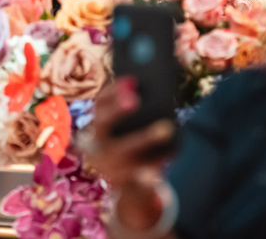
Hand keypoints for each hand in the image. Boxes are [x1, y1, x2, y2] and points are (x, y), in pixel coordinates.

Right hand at [88, 78, 175, 230]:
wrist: (130, 187)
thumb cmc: (130, 146)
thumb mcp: (126, 130)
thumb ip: (132, 109)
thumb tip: (146, 85)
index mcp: (97, 128)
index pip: (100, 104)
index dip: (113, 91)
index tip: (132, 79)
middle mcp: (98, 145)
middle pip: (103, 124)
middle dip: (117, 110)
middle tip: (134, 99)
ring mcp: (110, 166)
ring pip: (124, 149)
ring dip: (144, 137)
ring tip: (167, 127)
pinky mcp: (126, 183)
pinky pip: (136, 180)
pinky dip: (145, 177)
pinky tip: (155, 174)